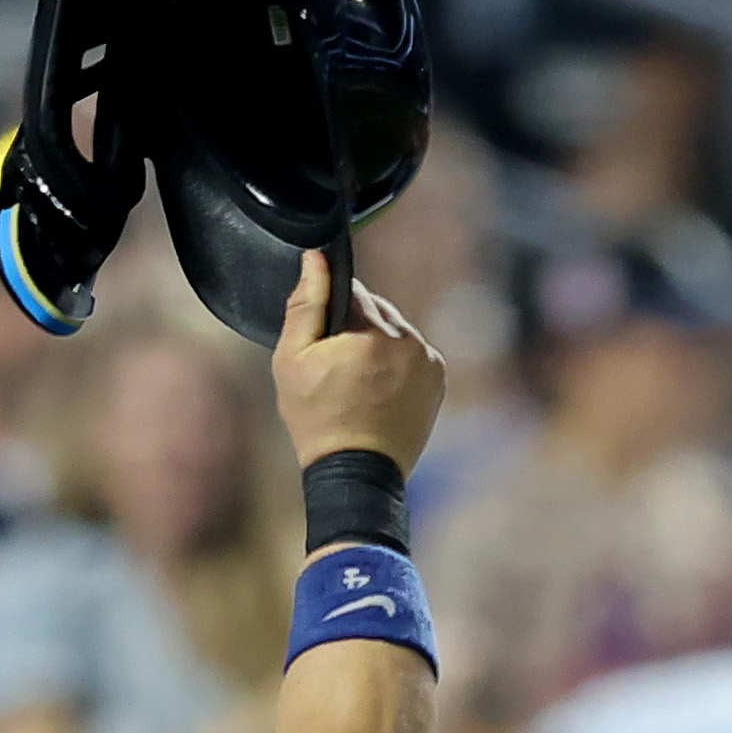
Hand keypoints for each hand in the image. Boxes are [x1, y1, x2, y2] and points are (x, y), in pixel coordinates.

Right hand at [272, 245, 444, 471]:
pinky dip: (396, 363)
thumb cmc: (317, 419)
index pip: (352, 291)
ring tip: (357, 380)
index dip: (331, 312)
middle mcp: (410, 342)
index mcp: (375, 332)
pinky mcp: (438, 379)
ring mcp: (429, 361)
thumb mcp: (293, 360)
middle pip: (377, 310)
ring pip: (396, 331)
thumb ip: (305, 304)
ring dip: (378, 343)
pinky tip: (378, 388)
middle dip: (356, 327)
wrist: (356, 473)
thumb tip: (315, 259)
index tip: (322, 341)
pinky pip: (412, 354)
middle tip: (337, 365)